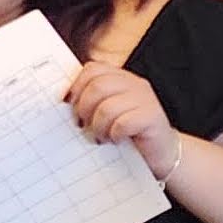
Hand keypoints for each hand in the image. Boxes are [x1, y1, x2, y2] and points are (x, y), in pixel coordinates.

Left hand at [68, 61, 179, 179]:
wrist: (160, 153)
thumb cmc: (127, 132)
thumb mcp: (106, 112)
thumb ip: (90, 100)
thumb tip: (62, 100)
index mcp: (121, 79)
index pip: (92, 69)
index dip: (76, 86)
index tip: (68, 105)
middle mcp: (134, 84)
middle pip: (97, 86)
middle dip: (84, 108)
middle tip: (84, 125)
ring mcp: (146, 100)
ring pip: (107, 107)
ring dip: (97, 126)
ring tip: (100, 136)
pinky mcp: (153, 117)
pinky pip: (123, 123)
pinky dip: (114, 134)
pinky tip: (116, 140)